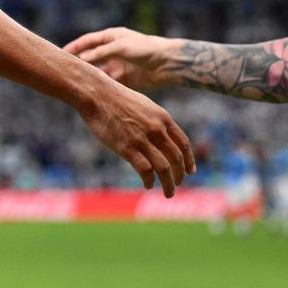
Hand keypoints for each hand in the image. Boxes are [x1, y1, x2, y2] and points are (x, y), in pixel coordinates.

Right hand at [64, 26, 180, 91]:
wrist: (168, 63)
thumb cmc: (145, 49)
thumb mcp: (120, 48)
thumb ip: (100, 53)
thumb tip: (81, 60)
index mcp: (112, 37)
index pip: (87, 41)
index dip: (74, 47)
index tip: (61, 54)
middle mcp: (112, 50)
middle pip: (90, 57)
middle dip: (78, 63)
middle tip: (64, 70)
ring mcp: (117, 64)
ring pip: (98, 71)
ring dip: (89, 76)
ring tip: (75, 83)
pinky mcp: (124, 78)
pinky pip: (108, 82)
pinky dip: (100, 85)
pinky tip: (91, 91)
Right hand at [77, 80, 195, 197]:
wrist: (97, 94)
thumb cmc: (117, 99)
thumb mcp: (144, 106)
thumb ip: (155, 121)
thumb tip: (160, 134)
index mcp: (163, 118)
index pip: (183, 143)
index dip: (189, 159)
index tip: (190, 171)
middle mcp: (157, 129)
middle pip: (176, 158)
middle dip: (179, 175)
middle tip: (177, 184)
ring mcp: (142, 139)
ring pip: (164, 168)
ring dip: (168, 184)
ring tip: (168, 193)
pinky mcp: (127, 148)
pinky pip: (145, 170)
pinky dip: (149, 180)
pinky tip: (147, 184)